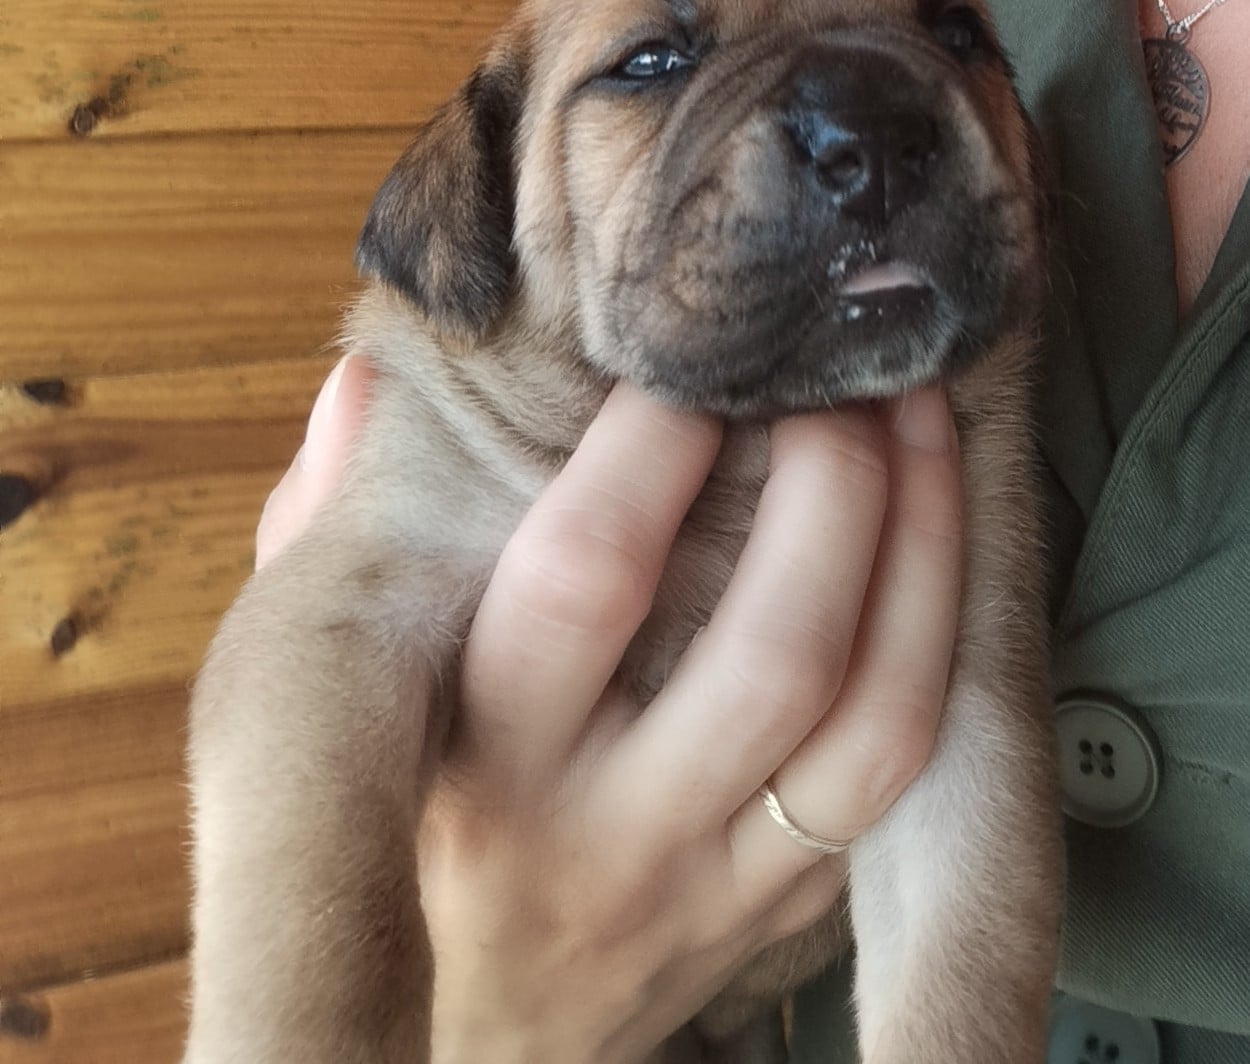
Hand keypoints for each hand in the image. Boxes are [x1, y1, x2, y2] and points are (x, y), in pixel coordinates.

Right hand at [258, 361, 963, 1063]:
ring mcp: (720, 886)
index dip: (658, 446)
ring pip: (878, 718)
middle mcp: (608, 834)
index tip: (691, 356)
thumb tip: (366, 388)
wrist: (471, 1049)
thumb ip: (320, 535)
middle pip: (774, 650)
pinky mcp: (793, 915)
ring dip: (924, 550)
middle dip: (835, 484)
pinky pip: (905, 776)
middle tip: (842, 377)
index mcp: (477, 759)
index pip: (587, 577)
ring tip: (923, 422)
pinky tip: (938, 534)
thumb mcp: (306, 695)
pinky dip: (941, 637)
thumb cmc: (389, 833)